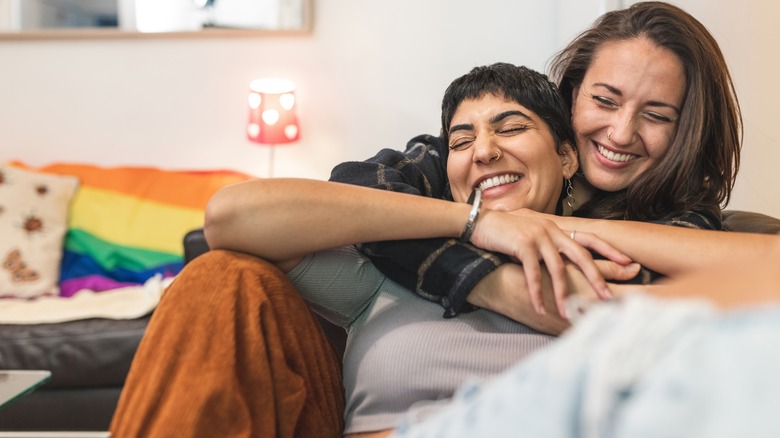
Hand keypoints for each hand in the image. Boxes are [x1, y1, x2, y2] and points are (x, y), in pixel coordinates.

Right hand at [470, 208, 633, 317]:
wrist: (480, 221)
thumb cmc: (507, 232)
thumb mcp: (533, 236)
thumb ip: (549, 246)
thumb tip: (563, 265)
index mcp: (558, 229)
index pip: (590, 239)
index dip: (610, 251)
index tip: (629, 264)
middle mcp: (552, 230)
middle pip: (582, 256)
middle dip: (596, 278)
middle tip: (608, 298)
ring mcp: (538, 237)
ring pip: (558, 269)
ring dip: (563, 294)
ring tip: (567, 313)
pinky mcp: (522, 245)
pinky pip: (533, 273)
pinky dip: (537, 292)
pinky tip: (539, 307)